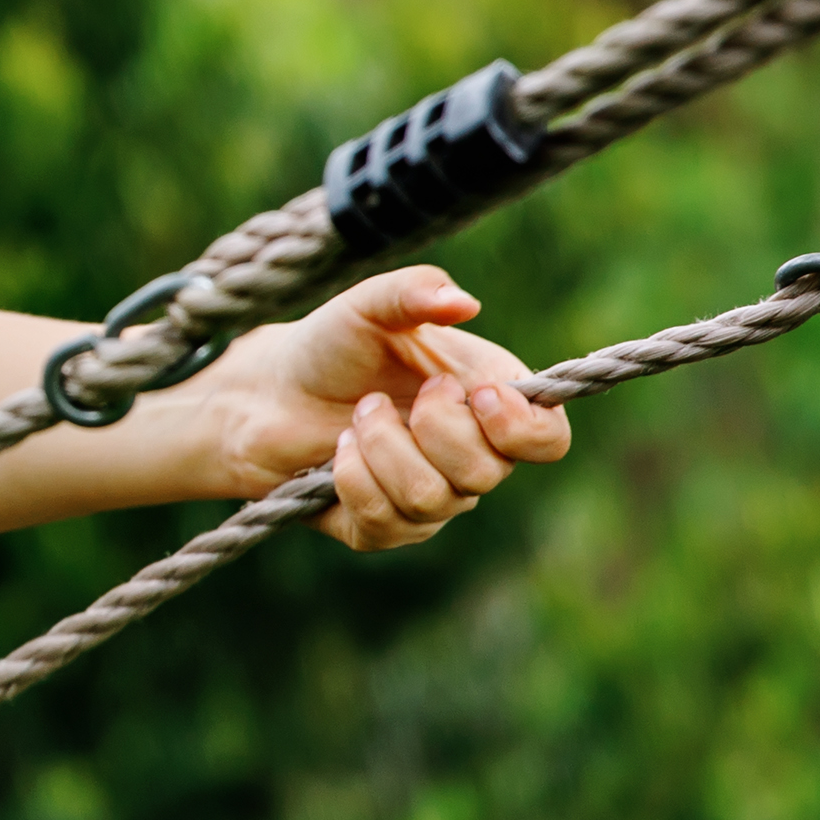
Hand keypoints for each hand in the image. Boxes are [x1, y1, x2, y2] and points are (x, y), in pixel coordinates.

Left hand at [197, 267, 571, 551]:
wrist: (271, 391)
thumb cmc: (334, 344)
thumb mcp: (370, 305)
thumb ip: (414, 290)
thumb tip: (463, 302)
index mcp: (489, 401)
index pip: (548, 440)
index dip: (519, 427)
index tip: (469, 391)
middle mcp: (472, 457)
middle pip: (487, 474)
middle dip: (431, 427)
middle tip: (391, 394)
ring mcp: (433, 499)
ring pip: (432, 500)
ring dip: (382, 447)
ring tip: (358, 415)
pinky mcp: (386, 528)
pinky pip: (385, 522)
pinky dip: (352, 478)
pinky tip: (338, 451)